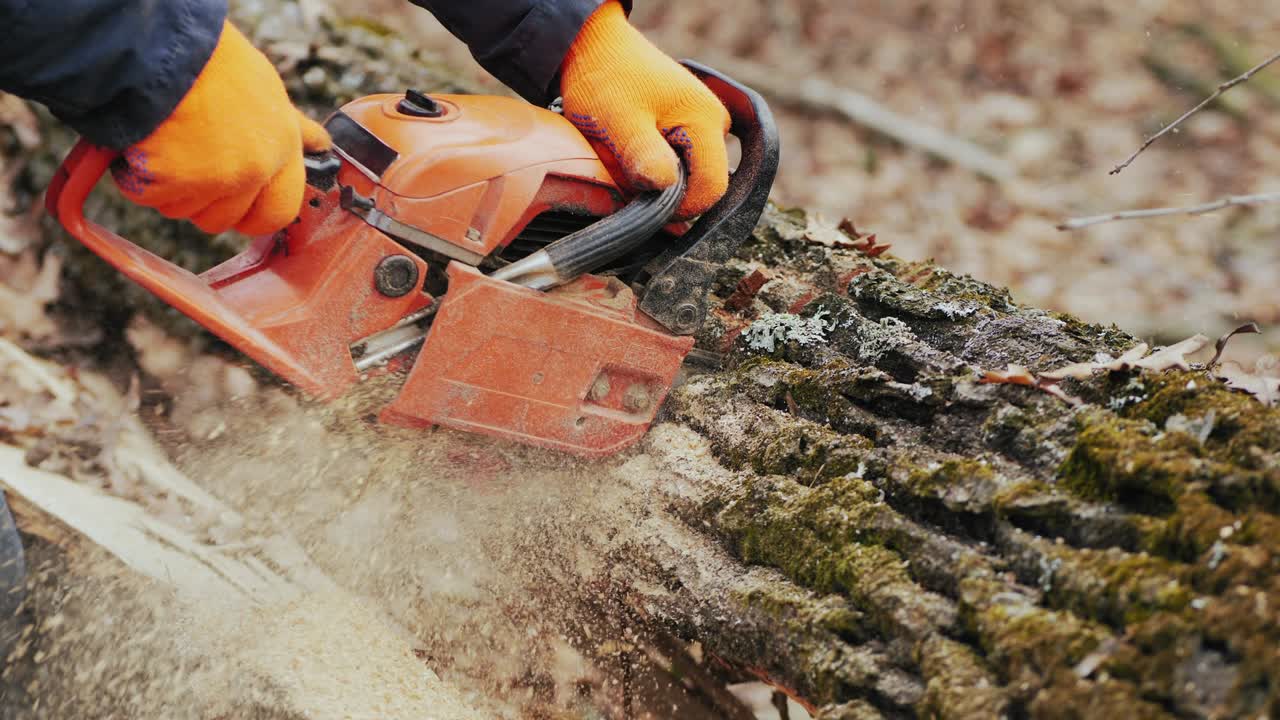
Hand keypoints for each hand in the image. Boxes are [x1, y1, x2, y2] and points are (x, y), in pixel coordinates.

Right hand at [111, 21, 329, 235]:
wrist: (164, 46)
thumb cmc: (215, 62)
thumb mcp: (268, 91)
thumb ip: (290, 129)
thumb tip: (319, 144)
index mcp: (282, 150)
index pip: (280, 212)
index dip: (255, 216)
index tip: (240, 209)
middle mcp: (253, 170)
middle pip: (224, 220)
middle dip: (204, 205)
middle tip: (189, 168)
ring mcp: (211, 179)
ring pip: (183, 210)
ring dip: (169, 188)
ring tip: (166, 142)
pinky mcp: (168, 182)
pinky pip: (147, 196)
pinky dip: (138, 177)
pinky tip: (143, 142)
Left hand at [560, 1, 729, 219]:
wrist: (596, 46)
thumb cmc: (604, 79)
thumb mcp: (618, 121)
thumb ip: (644, 157)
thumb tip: (666, 191)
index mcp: (706, 122)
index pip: (711, 190)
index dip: (679, 208)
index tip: (641, 202)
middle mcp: (716, 123)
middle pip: (700, 185)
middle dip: (662, 192)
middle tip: (624, 171)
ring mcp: (705, 124)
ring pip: (686, 176)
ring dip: (654, 179)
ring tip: (624, 152)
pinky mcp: (691, 126)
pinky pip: (678, 162)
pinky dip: (652, 166)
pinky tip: (630, 149)